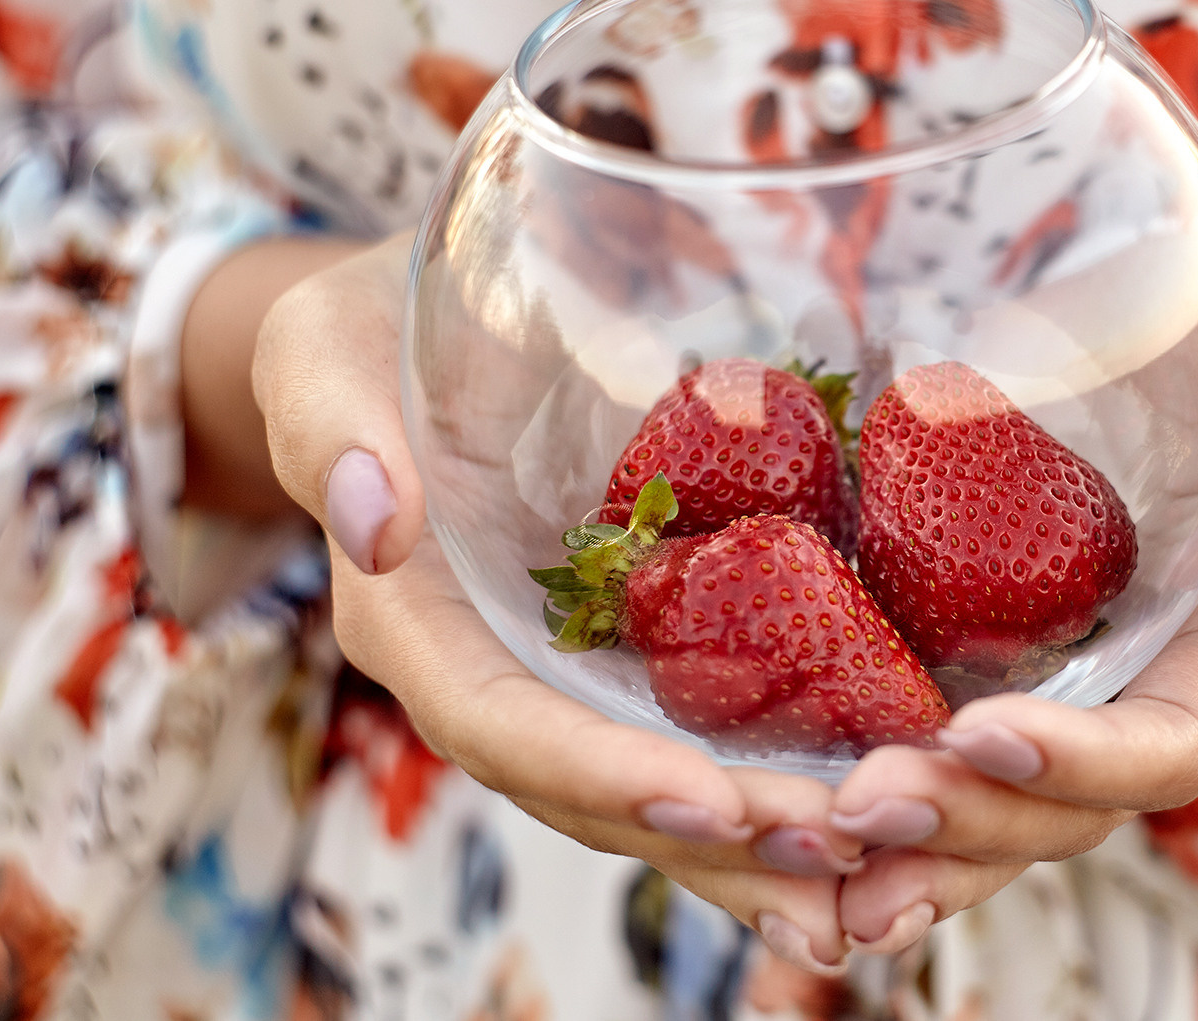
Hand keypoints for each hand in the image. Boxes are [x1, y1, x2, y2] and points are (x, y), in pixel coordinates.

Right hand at [246, 232, 862, 973]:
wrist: (424, 332)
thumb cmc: (370, 333)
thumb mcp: (324, 351)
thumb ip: (333, 426)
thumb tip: (375, 521)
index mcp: (414, 623)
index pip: (499, 723)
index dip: (594, 770)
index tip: (703, 801)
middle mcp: (494, 674)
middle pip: (594, 789)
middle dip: (709, 835)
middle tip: (834, 851)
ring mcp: (567, 674)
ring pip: (657, 786)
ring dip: (757, 842)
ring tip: (873, 865)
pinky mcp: (630, 649)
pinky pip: (698, 731)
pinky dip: (772, 784)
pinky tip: (868, 814)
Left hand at [827, 232, 1197, 951]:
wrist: (1169, 295)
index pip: (1168, 746)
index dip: (1086, 762)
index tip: (985, 735)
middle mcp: (1128, 690)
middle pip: (1060, 807)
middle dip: (966, 823)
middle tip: (860, 808)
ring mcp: (1044, 676)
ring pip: (983, 800)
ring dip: (904, 839)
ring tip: (812, 844)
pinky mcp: (963, 639)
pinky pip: (916, 730)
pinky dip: (856, 778)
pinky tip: (785, 809)